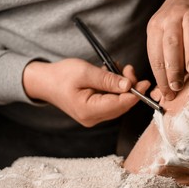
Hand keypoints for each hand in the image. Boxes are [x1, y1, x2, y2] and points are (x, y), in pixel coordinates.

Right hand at [23, 58, 150, 126]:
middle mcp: (93, 118)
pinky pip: (111, 101)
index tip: (145, 81)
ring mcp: (94, 116)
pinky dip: (115, 89)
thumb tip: (128, 85)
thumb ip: (108, 79)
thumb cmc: (61, 75)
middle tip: (130, 70)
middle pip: (121, 105)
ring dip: (123, 86)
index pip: (120, 105)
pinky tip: (112, 76)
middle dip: (130, 87)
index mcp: (89, 111)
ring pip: (118, 103)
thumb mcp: (85, 72)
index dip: (135, 93)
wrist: (44, 82)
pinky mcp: (94, 111)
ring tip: (120, 69)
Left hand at [147, 0, 188, 99]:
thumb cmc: (174, 26)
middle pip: (171, 43)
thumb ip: (164, 60)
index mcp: (156, 27)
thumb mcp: (162, 38)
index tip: (168, 93)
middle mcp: (172, 18)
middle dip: (173, 67)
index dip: (161, 77)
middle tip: (178, 86)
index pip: (156, 55)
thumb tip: (166, 91)